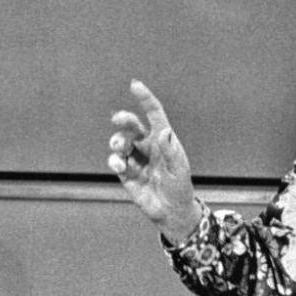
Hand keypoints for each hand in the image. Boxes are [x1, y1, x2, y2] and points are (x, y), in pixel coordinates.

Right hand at [107, 79, 200, 240]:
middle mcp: (148, 145)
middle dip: (124, 119)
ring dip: (117, 141)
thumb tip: (164, 131)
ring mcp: (135, 158)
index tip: (135, 85)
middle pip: (132, 125)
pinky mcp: (126, 172)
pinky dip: (116, 161)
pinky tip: (122, 166)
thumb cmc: (179, 186)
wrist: (170, 210)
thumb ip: (170, 151)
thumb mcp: (179, 169)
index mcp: (163, 139)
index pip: (154, 114)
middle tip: (118, 119)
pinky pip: (116, 161)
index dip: (145, 99)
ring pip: (120, 142)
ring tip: (120, 147)